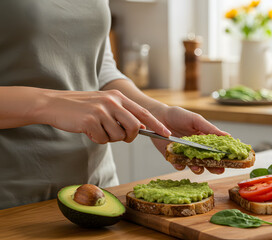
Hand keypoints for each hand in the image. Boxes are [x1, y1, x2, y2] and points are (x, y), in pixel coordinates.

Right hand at [38, 89, 170, 143]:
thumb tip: (141, 126)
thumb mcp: (105, 104)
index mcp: (118, 97)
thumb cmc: (82, 107)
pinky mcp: (90, 121)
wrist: (54, 104)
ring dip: (109, 138)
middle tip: (120, 136)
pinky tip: (88, 130)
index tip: (166, 134)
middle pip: (134, 127)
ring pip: (118, 136)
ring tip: (98, 129)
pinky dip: (96, 139)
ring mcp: (101, 111)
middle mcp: (112, 102)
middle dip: (130, 137)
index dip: (156, 125)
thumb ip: (123, 113)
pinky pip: (102, 139)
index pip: (143, 113)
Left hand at [151, 106, 228, 174]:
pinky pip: (179, 165)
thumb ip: (210, 129)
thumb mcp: (196, 120)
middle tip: (219, 169)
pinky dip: (180, 166)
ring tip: (198, 167)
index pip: (216, 150)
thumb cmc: (178, 115)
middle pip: (208, 161)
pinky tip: (181, 164)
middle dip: (214, 166)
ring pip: (195, 166)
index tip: (230, 160)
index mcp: (204, 139)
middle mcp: (196, 148)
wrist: (158, 116)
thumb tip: (227, 136)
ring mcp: (185, 154)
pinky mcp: (173, 157)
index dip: (223, 156)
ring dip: (198, 168)